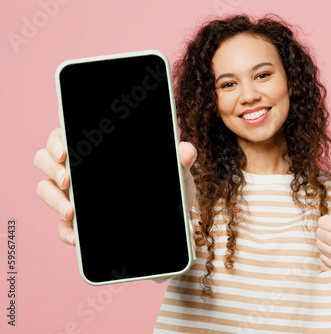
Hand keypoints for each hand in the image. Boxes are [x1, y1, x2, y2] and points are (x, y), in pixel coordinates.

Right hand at [34, 128, 197, 246]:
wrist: (172, 225)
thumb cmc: (169, 189)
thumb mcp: (177, 174)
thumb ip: (181, 159)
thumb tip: (186, 151)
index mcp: (97, 151)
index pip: (65, 136)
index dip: (57, 141)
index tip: (66, 152)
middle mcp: (80, 171)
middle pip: (45, 159)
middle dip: (51, 168)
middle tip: (68, 180)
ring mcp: (76, 197)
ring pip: (45, 190)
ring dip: (53, 199)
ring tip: (71, 211)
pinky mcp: (80, 224)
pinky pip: (62, 228)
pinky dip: (66, 232)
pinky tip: (77, 237)